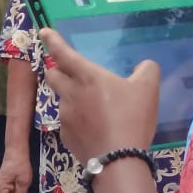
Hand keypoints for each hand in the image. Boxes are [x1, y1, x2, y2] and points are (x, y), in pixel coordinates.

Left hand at [40, 28, 158, 162]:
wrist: (118, 160)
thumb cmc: (132, 118)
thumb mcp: (148, 89)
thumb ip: (146, 70)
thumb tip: (143, 66)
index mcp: (87, 77)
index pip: (63, 53)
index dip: (53, 41)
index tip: (44, 32)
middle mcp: (70, 93)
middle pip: (52, 75)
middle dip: (55, 69)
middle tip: (66, 70)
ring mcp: (65, 116)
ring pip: (61, 99)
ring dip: (69, 97)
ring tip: (90, 106)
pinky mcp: (65, 136)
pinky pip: (67, 121)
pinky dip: (76, 120)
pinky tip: (92, 128)